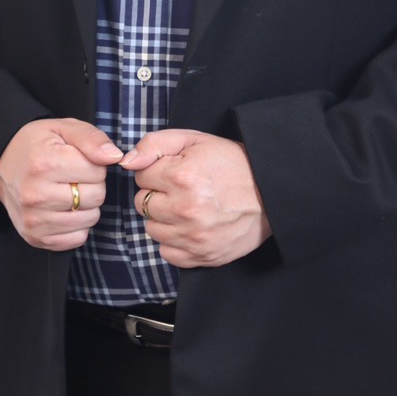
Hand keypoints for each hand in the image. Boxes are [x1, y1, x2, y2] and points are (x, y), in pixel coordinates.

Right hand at [0, 118, 122, 250]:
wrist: (1, 164)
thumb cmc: (37, 144)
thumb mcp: (64, 128)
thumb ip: (92, 138)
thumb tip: (115, 157)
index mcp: (44, 163)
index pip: (98, 171)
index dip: (95, 164)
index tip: (79, 160)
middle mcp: (36, 195)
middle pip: (96, 197)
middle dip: (93, 184)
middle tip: (74, 176)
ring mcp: (34, 220)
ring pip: (90, 219)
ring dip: (87, 206)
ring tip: (69, 191)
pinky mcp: (35, 237)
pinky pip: (77, 238)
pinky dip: (78, 225)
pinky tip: (65, 210)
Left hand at [120, 129, 271, 267]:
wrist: (270, 192)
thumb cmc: (231, 162)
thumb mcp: (194, 140)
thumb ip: (154, 144)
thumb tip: (126, 162)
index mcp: (181, 176)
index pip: (140, 176)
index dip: (155, 170)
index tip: (173, 170)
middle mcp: (185, 209)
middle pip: (142, 204)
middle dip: (157, 194)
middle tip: (180, 189)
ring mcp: (194, 236)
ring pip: (152, 229)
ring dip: (164, 219)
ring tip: (186, 207)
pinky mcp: (202, 256)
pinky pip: (167, 253)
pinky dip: (174, 241)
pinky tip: (190, 227)